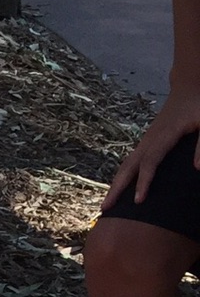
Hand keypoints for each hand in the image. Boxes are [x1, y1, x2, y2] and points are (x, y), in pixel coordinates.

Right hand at [102, 82, 199, 207]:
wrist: (189, 87)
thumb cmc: (199, 104)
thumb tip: (197, 169)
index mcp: (164, 135)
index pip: (150, 161)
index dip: (143, 181)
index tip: (138, 201)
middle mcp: (150, 139)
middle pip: (128, 165)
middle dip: (116, 188)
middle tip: (105, 209)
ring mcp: (146, 140)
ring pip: (126, 165)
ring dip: (115, 184)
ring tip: (107, 205)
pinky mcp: (147, 142)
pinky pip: (131, 162)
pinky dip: (122, 177)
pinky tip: (120, 189)